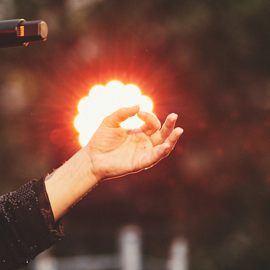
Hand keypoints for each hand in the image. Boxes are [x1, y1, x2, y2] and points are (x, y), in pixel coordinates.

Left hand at [43, 106, 181, 219]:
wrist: (91, 158)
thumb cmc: (100, 140)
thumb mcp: (110, 121)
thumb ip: (123, 112)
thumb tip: (139, 106)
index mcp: (138, 133)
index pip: (151, 123)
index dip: (148, 116)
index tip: (138, 113)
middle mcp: (144, 143)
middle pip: (162, 134)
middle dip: (169, 125)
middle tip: (174, 116)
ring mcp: (143, 154)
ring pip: (163, 147)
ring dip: (171, 139)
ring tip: (178, 130)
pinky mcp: (140, 164)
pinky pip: (154, 158)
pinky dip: (161, 152)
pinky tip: (166, 145)